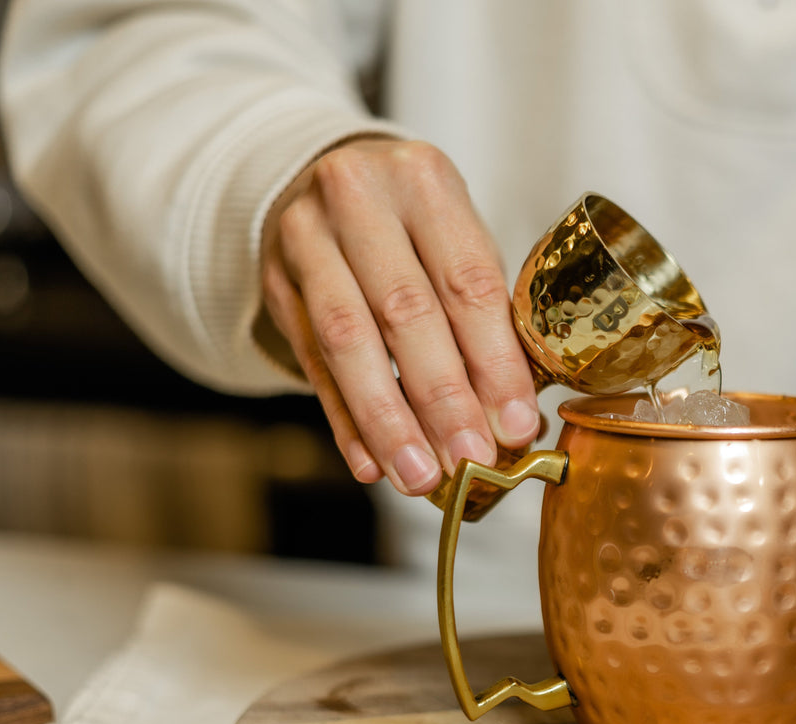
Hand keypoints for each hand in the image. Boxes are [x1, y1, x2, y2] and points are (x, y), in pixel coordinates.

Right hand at [259, 138, 540, 494]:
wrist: (316, 175)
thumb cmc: (412, 222)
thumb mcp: (456, 238)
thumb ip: (487, 315)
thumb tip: (519, 418)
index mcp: (423, 180)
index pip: (465, 281)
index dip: (494, 361)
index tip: (517, 424)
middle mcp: (357, 200)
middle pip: (404, 314)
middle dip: (443, 400)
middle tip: (471, 461)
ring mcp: (306, 240)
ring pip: (348, 342)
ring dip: (388, 421)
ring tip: (419, 477)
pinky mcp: (276, 284)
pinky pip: (313, 363)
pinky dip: (344, 421)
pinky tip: (370, 463)